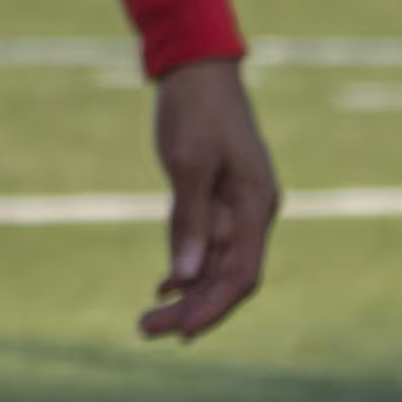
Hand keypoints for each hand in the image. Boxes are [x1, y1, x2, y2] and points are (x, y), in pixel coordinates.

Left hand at [142, 56, 277, 340]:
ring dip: (185, 295)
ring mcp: (235, 207)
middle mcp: (251, 212)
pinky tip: (163, 287)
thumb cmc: (195, 110)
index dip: (213, 308)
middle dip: (192, 309)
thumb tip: (184, 278)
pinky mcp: (215, 199)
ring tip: (147, 321)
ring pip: (214, 267)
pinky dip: (186, 268)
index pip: (242, 275)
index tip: (182, 333)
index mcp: (255, 205)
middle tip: (146, 330)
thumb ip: (189, 222)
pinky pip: (204, 245)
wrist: (196, 68)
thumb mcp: (187, 164)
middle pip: (227, 279)